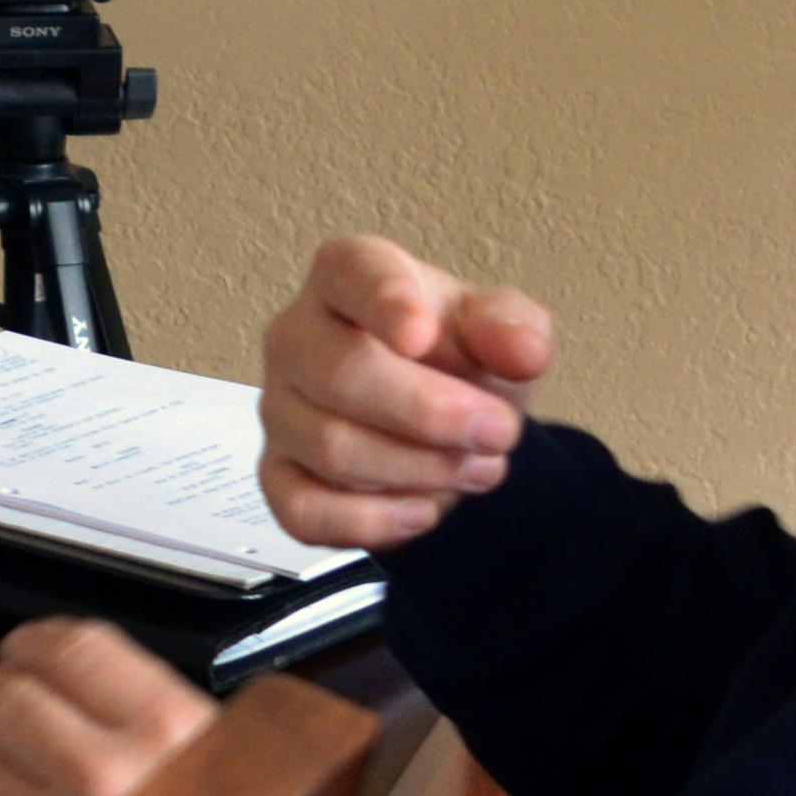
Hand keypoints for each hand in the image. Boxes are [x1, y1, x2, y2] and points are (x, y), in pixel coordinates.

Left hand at [0, 618, 220, 795]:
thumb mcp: (228, 775)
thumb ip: (155, 715)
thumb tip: (68, 666)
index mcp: (174, 734)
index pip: (73, 648)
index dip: (37, 645)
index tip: (24, 651)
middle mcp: (110, 780)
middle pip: (3, 700)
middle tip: (6, 714)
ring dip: (2, 786)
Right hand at [256, 235, 557, 552]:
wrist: (445, 425)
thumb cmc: (459, 361)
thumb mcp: (506, 333)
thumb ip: (514, 329)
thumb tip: (521, 350)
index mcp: (346, 276)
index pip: (351, 274)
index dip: (384, 304)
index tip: (422, 336)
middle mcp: (296, 336)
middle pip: (340, 375)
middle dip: (431, 414)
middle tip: (499, 433)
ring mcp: (278, 409)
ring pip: (331, 449)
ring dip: (420, 469)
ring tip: (479, 468)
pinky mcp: (275, 475)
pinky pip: (304, 510)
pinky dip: (374, 521)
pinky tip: (422, 510)